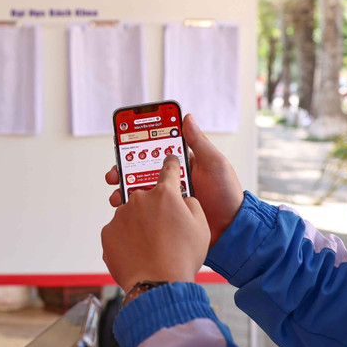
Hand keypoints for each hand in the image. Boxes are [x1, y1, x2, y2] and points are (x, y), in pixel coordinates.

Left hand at [101, 154, 209, 290]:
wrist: (157, 284)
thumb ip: (191, 204)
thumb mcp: (201, 227)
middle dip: (155, 208)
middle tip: (163, 228)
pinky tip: (138, 253)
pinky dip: (127, 239)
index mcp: (164, 194)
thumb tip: (182, 199)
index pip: (169, 169)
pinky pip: (119, 231)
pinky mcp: (107, 233)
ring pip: (131, 215)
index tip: (169, 161)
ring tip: (151, 247)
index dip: (171, 164)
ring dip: (139, 225)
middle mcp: (139, 199)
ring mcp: (120, 216)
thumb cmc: (182, 257)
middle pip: (147, 196)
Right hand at [106, 114, 243, 248]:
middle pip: (142, 170)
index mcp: (183, 164)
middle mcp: (172, 179)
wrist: (231, 229)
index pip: (157, 149)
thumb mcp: (214, 163)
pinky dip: (135, 208)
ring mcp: (168, 197)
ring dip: (126, 189)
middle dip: (125, 169)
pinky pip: (147, 209)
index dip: (140, 144)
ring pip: (141, 190)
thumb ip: (198, 142)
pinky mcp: (166, 215)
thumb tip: (187, 118)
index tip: (126, 140)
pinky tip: (127, 209)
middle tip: (115, 172)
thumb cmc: (226, 194)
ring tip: (117, 193)